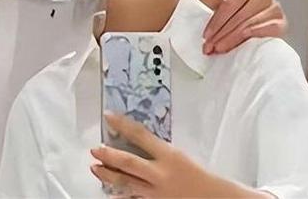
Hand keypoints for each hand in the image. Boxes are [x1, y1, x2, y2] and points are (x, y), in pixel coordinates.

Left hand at [91, 113, 238, 197]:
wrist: (212, 197)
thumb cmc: (200, 175)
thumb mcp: (180, 155)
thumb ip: (160, 149)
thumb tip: (140, 141)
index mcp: (168, 155)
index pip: (140, 135)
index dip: (122, 124)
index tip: (108, 117)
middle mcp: (160, 174)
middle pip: (129, 162)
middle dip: (109, 155)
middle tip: (95, 149)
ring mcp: (155, 192)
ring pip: (126, 183)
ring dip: (108, 175)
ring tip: (95, 168)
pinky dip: (120, 197)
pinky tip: (109, 194)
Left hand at [202, 0, 285, 54]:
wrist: (264, 31)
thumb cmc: (242, 19)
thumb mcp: (226, 8)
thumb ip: (212, 0)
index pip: (228, 5)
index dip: (215, 21)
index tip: (205, 35)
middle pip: (238, 17)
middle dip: (220, 34)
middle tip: (209, 47)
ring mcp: (274, 9)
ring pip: (249, 25)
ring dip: (231, 39)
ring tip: (219, 49)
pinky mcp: (282, 23)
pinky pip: (267, 29)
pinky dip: (253, 36)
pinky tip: (242, 43)